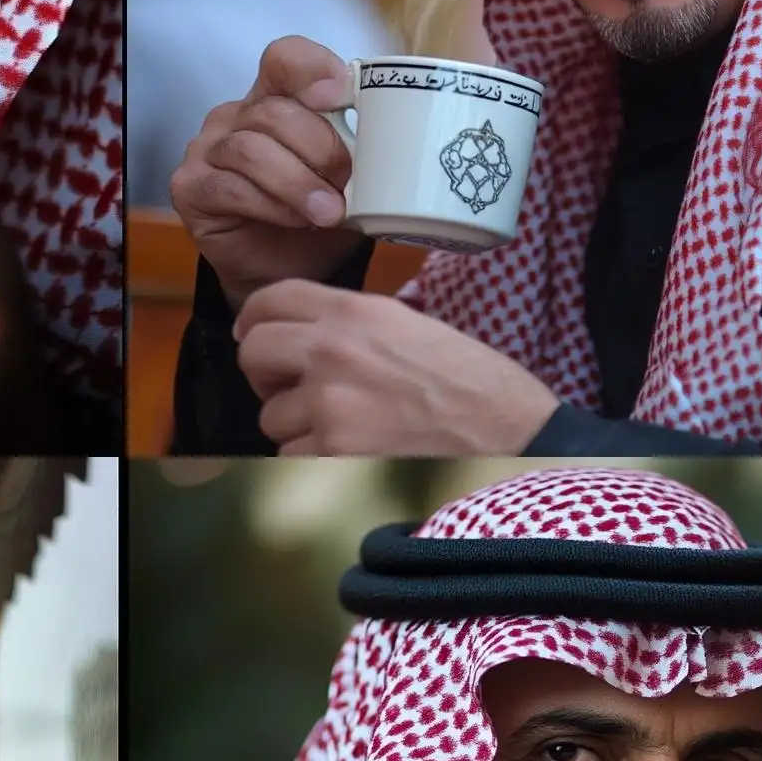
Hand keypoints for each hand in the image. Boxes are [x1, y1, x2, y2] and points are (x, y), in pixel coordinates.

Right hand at [169, 37, 363, 308]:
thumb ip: (362, 147)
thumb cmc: (319, 216)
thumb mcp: (353, 177)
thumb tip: (396, 132)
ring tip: (328, 212)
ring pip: (250, 148)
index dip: (312, 69)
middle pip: (273, 110)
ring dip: (297, 182)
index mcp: (277, 98)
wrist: (287, 272)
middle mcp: (236, 116)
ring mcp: (206, 149)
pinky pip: (229, 186)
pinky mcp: (190, 187)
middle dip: (319, 147)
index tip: (343, 96)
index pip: (284, 58)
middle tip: (348, 182)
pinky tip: (296, 220)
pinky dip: (270, 204)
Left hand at [234, 280, 560, 452]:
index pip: (271, 300)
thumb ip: (352, 322)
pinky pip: (291, 455)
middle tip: (290, 387)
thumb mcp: (411, 324)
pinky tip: (351, 452)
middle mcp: (333, 350)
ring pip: (270, 416)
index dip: (254, 320)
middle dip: (265, 374)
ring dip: (295, 426)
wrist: (508, 430)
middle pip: (253, 352)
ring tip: (342, 425)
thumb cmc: (471, 381)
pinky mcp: (334, 450)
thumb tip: (305, 332)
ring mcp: (329, 402)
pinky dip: (312, 460)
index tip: (254, 334)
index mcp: (355, 311)